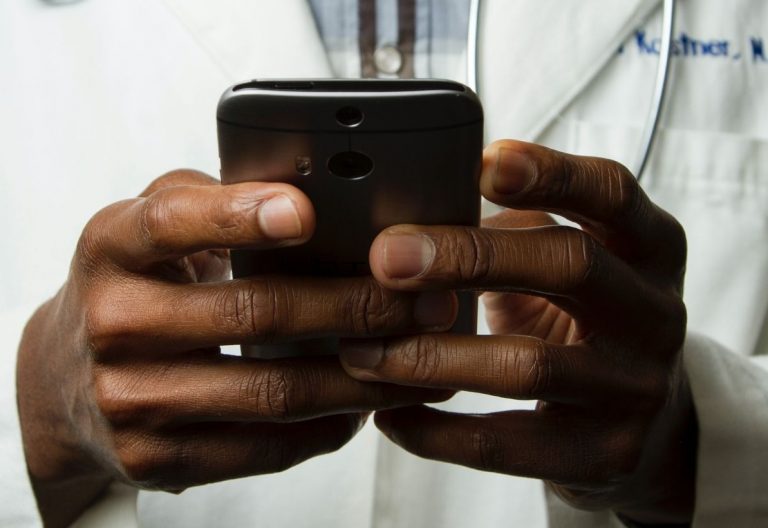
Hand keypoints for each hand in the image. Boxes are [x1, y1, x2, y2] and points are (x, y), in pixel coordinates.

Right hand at [17, 170, 454, 527]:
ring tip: (418, 358)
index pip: (173, 223)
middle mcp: (114, 323)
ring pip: (273, 392)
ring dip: (361, 377)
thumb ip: (213, 202)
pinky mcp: (156, 458)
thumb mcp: (148, 227)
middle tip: (425, 300)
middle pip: (254, 314)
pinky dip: (326, 427)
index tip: (307, 212)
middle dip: (356, 306)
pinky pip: (262, 448)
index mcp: (112, 247)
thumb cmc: (132, 286)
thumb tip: (313, 192)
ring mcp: (132, 400)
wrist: (64, 380)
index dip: (240, 216)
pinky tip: (364, 405)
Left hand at [339, 141, 695, 524]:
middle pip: (570, 265)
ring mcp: (636, 388)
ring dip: (430, 355)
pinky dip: (436, 431)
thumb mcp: (569, 263)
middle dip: (470, 256)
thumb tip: (408, 220)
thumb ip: (515, 232)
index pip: (612, 193)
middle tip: (387, 257)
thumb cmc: (584, 319)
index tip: (481, 162)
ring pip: (528, 365)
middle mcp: (655, 313)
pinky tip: (389, 413)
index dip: (550, 173)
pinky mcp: (605, 454)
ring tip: (362, 350)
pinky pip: (505, 445)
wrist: (650, 421)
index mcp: (648, 248)